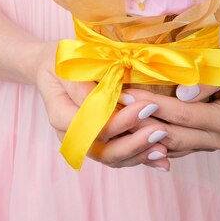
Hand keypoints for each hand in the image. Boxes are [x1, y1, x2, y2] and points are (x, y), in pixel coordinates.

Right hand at [34, 41, 171, 170]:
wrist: (54, 67)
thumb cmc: (64, 60)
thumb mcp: (70, 62)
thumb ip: (87, 83)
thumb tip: (110, 100)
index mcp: (60, 112)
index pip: (92, 125)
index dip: (120, 120)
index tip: (148, 106)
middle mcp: (70, 134)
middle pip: (101, 149)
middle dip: (133, 143)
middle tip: (161, 130)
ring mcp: (83, 142)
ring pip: (110, 158)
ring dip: (139, 155)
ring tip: (164, 148)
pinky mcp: (97, 143)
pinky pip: (118, 157)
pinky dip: (140, 158)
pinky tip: (162, 160)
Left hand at [120, 44, 219, 157]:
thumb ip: (211, 76)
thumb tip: (182, 93)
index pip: (183, 115)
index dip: (153, 105)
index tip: (125, 91)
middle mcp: (218, 140)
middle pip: (170, 136)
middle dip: (138, 121)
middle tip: (110, 106)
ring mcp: (205, 146)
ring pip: (164, 145)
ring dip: (137, 132)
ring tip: (111, 115)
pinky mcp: (193, 146)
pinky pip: (165, 147)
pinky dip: (144, 136)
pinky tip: (123, 123)